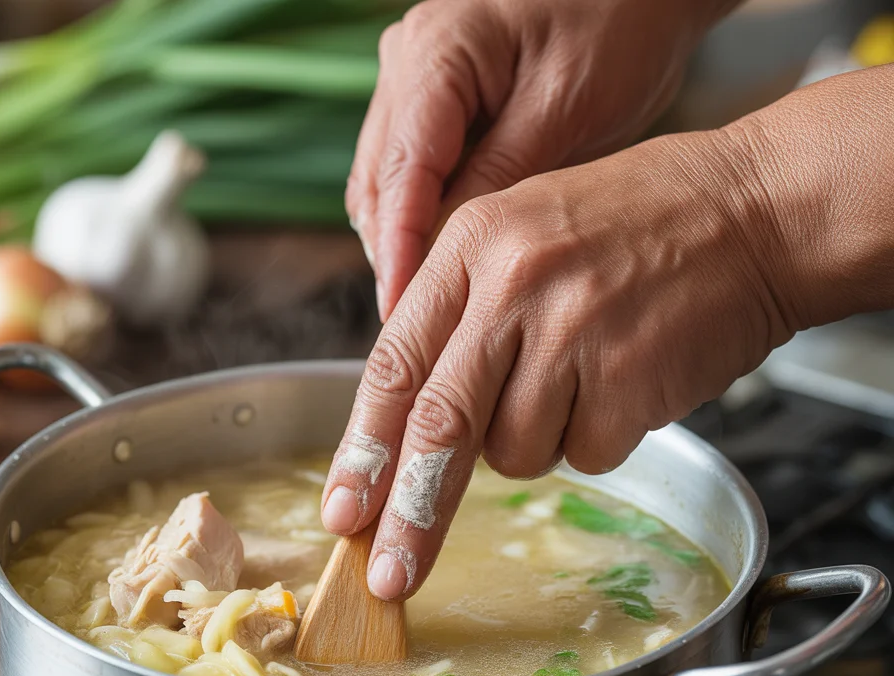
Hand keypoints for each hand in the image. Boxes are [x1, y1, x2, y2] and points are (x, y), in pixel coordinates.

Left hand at [323, 128, 792, 598]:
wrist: (756, 210)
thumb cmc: (633, 229)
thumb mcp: (522, 237)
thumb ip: (459, 318)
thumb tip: (408, 425)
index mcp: (473, 247)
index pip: (394, 367)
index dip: (362, 450)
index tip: (342, 511)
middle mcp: (515, 287)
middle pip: (439, 429)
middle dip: (410, 517)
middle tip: (388, 578)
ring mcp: (576, 333)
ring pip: (515, 454)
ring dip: (538, 442)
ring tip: (582, 376)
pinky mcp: (632, 380)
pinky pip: (585, 456)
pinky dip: (598, 438)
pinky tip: (625, 381)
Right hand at [347, 0, 734, 320]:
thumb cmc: (618, 24)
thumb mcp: (562, 113)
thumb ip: (495, 183)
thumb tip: (442, 260)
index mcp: (435, 54)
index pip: (401, 176)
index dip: (399, 253)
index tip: (402, 315)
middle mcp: (407, 63)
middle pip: (377, 185)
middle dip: (395, 256)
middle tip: (421, 325)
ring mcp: (412, 79)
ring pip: (384, 184)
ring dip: (404, 242)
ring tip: (433, 303)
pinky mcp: (431, 99)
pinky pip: (409, 173)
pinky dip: (421, 218)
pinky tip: (446, 258)